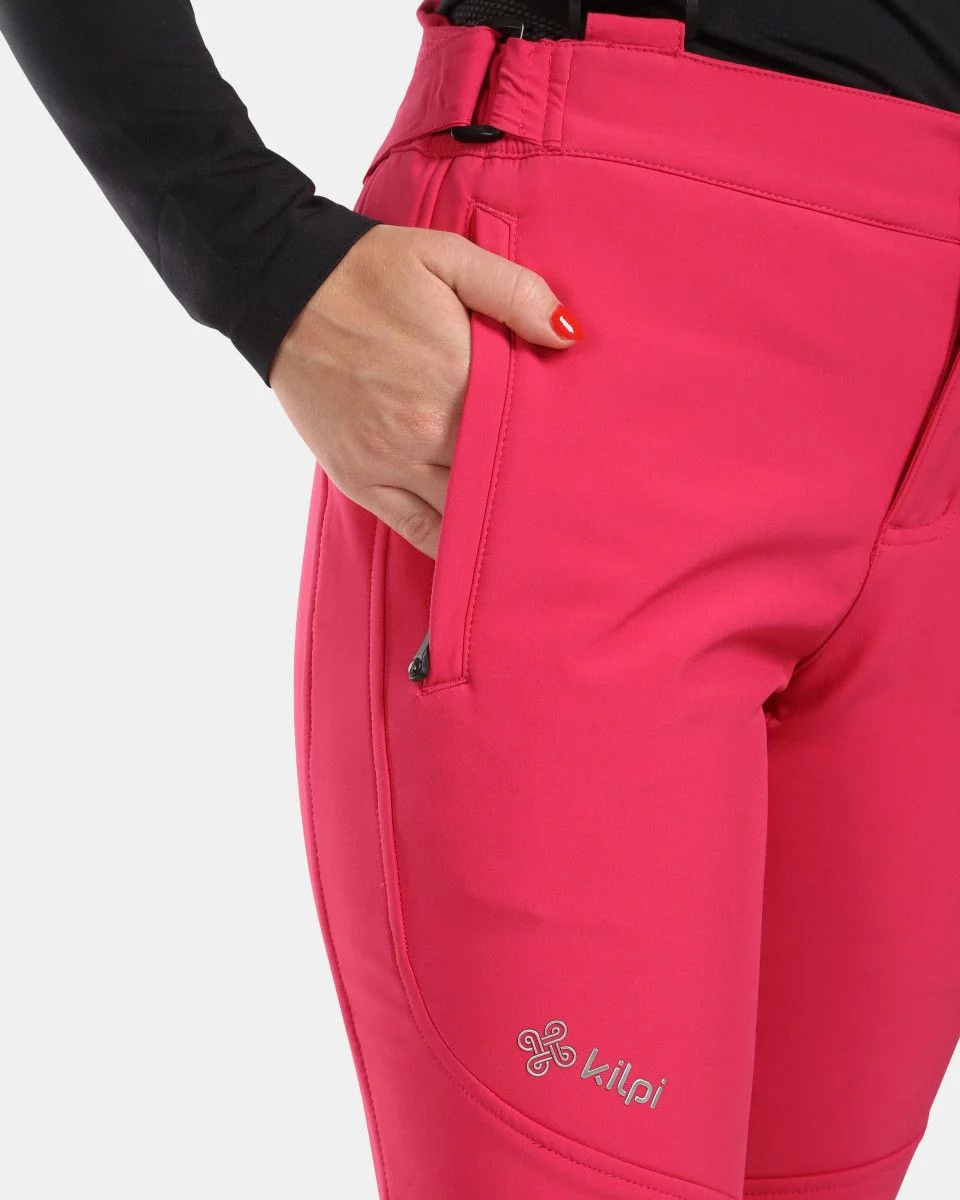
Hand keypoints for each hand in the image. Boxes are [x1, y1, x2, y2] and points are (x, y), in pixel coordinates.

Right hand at [268, 222, 582, 558]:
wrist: (280, 287)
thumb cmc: (368, 272)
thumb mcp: (446, 258)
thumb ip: (514, 293)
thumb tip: (569, 334)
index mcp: (456, 377)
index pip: (525, 431)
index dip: (555, 446)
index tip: (581, 454)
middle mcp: (426, 430)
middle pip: (499, 479)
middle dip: (532, 487)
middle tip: (568, 498)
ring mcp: (390, 461)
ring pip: (461, 513)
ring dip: (494, 519)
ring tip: (530, 528)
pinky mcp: (359, 478)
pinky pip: (415, 528)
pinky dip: (448, 543)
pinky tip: (475, 545)